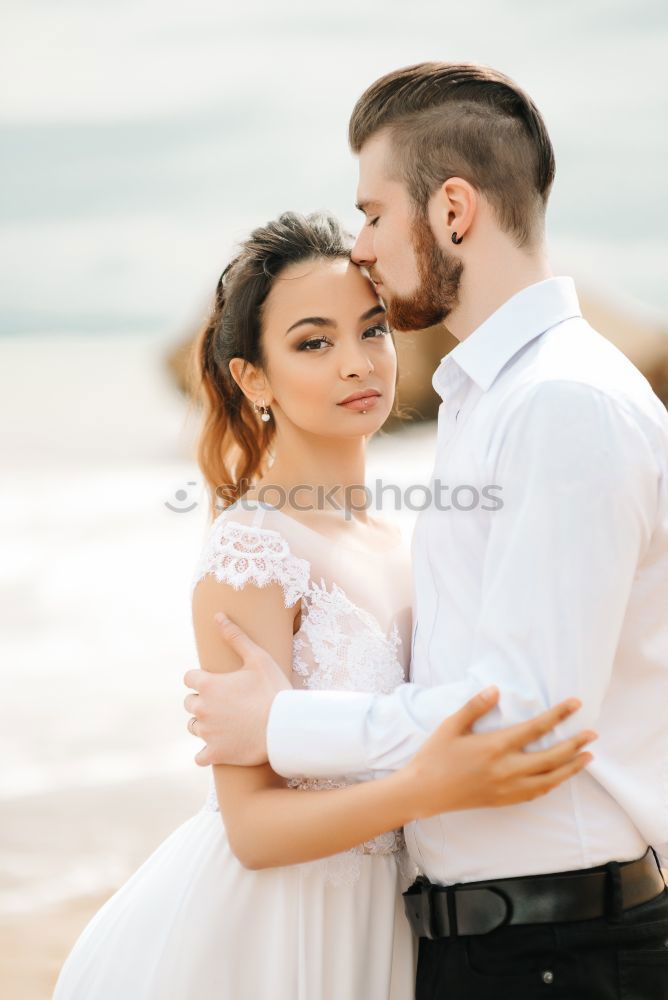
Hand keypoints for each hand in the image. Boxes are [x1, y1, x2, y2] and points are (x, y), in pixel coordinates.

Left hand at [183, 613, 290, 766]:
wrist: (285, 728)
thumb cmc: (273, 690)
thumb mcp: (258, 658)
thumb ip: (235, 637)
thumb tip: (217, 616)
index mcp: (207, 684)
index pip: (188, 678)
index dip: (202, 679)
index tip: (218, 683)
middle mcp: (201, 708)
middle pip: (189, 703)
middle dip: (202, 701)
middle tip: (225, 702)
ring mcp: (207, 733)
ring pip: (193, 727)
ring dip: (204, 724)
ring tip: (226, 722)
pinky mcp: (215, 754)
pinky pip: (199, 757)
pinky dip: (207, 753)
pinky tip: (220, 746)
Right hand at [402, 688, 595, 818]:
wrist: (423, 792)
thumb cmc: (435, 755)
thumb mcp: (451, 725)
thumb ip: (475, 707)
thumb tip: (495, 690)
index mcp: (494, 747)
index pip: (535, 729)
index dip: (558, 715)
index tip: (575, 705)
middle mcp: (506, 770)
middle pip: (551, 757)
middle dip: (575, 745)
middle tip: (593, 734)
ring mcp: (507, 788)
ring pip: (549, 780)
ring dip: (571, 768)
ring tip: (587, 758)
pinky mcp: (504, 801)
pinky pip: (536, 793)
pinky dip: (553, 784)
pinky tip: (560, 777)